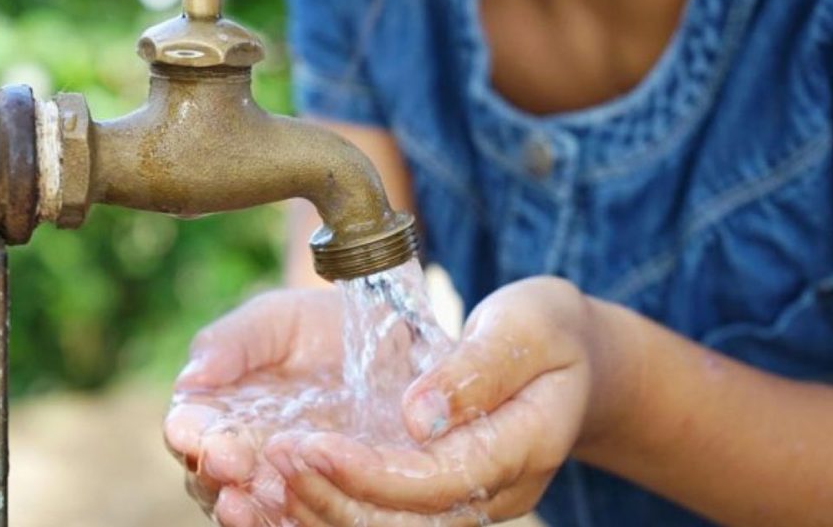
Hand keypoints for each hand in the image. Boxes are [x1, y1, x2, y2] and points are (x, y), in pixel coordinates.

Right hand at [164, 288, 347, 526]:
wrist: (381, 339)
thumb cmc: (315, 325)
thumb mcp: (275, 320)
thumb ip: (232, 342)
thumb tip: (190, 379)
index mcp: (216, 411)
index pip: (189, 429)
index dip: (190, 433)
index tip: (196, 433)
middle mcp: (239, 454)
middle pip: (211, 477)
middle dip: (215, 473)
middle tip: (230, 465)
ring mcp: (279, 480)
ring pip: (250, 507)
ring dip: (247, 509)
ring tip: (246, 502)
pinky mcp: (321, 496)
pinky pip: (299, 520)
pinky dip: (289, 522)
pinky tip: (292, 518)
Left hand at [263, 277, 604, 525]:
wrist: (570, 359)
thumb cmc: (547, 331)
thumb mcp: (527, 326)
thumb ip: (477, 369)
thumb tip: (417, 416)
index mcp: (525, 446)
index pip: (440, 481)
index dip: (371, 474)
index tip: (310, 445)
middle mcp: (496, 490)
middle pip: (406, 523)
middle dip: (331, 498)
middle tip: (272, 458)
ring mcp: (469, 500)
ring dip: (321, 511)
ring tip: (262, 478)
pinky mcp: (441, 496)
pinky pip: (383, 518)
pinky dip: (329, 507)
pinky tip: (280, 489)